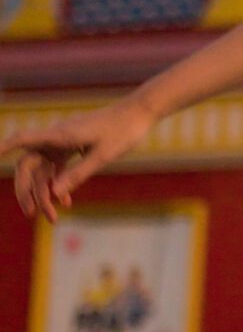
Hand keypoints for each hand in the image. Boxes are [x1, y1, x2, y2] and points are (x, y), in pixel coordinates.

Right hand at [2, 100, 155, 223]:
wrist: (140, 113)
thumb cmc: (123, 131)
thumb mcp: (102, 156)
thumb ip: (78, 174)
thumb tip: (53, 194)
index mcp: (60, 134)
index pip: (24, 139)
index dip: (4, 148)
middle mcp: (57, 136)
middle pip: (30, 164)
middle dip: (27, 190)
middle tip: (32, 214)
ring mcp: (64, 141)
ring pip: (44, 169)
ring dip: (44, 192)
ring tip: (52, 217)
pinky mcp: (74, 145)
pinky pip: (58, 167)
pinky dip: (58, 183)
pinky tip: (66, 202)